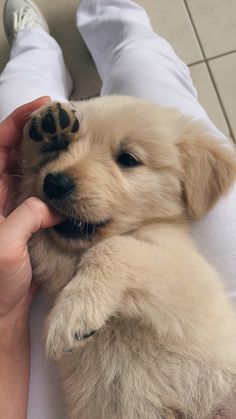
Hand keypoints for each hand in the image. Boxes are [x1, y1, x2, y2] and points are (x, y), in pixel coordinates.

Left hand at [0, 98, 60, 320]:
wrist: (1, 314)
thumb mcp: (6, 246)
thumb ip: (26, 217)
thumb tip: (51, 205)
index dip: (15, 124)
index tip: (41, 108)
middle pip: (15, 154)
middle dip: (38, 136)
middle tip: (65, 124)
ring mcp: (13, 208)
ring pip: (32, 173)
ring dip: (50, 158)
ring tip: (73, 145)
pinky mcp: (28, 221)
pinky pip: (43, 195)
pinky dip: (57, 185)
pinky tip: (72, 180)